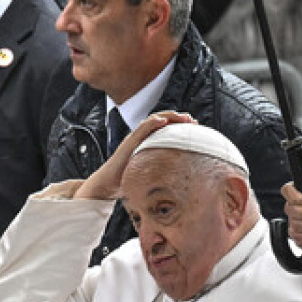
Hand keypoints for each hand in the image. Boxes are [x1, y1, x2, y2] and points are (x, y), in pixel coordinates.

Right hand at [75, 111, 194, 200]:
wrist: (107, 185)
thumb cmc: (126, 180)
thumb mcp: (148, 172)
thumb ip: (159, 169)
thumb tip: (179, 178)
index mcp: (146, 142)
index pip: (164, 128)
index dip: (179, 125)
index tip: (194, 127)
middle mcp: (140, 137)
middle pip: (160, 121)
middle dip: (177, 118)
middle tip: (192, 120)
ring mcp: (134, 138)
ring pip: (152, 121)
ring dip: (168, 117)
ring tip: (182, 117)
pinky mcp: (128, 143)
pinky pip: (140, 130)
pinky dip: (151, 123)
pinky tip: (162, 121)